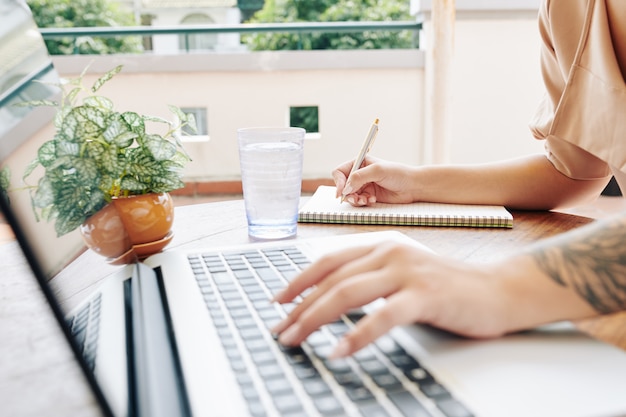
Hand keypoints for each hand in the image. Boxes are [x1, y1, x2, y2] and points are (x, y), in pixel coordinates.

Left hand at [271, 241, 512, 357]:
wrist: (498, 290)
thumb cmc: (447, 288)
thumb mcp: (403, 274)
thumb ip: (372, 279)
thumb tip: (332, 301)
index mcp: (381, 246)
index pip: (328, 261)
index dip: (299, 281)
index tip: (278, 301)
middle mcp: (389, 253)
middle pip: (331, 280)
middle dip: (299, 308)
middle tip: (280, 332)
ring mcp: (407, 272)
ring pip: (347, 294)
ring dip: (314, 319)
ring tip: (295, 340)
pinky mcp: (425, 295)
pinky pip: (382, 317)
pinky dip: (356, 336)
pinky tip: (338, 352)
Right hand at [332, 156, 418, 205]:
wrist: (412, 186)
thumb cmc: (398, 174)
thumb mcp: (377, 171)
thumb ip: (359, 177)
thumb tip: (345, 188)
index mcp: (360, 163)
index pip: (340, 172)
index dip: (338, 182)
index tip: (341, 192)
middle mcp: (360, 174)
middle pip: (343, 186)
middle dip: (348, 193)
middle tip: (356, 199)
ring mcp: (364, 185)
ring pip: (350, 195)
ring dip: (355, 199)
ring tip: (366, 200)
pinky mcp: (369, 195)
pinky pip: (358, 201)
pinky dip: (363, 202)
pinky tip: (373, 200)